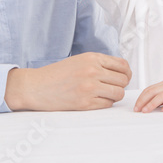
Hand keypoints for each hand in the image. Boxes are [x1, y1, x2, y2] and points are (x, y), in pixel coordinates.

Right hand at [4, 52, 130, 110]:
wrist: (36, 87)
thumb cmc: (56, 74)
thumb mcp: (79, 60)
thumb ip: (98, 63)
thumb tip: (120, 71)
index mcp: (92, 58)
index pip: (122, 65)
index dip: (126, 73)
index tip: (124, 77)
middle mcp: (92, 71)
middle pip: (123, 79)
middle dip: (121, 84)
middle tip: (113, 87)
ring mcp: (89, 87)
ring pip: (118, 93)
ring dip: (115, 95)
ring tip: (105, 94)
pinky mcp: (85, 103)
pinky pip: (107, 104)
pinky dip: (105, 103)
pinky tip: (96, 100)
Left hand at [133, 76, 162, 112]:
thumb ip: (162, 97)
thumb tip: (149, 105)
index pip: (149, 89)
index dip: (141, 98)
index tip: (135, 108)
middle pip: (152, 92)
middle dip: (143, 101)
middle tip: (137, 111)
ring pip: (162, 96)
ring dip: (152, 104)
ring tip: (145, 111)